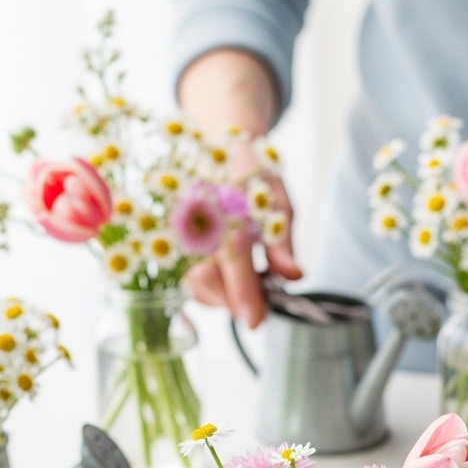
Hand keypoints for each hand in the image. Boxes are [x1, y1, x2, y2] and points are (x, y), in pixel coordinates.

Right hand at [177, 49, 302, 326]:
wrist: (215, 145)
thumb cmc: (252, 175)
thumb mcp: (277, 202)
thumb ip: (283, 242)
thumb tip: (293, 275)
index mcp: (227, 208)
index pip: (234, 260)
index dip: (245, 294)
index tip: (255, 322)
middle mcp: (197, 223)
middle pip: (207, 282)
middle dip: (236, 300)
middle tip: (262, 300)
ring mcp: (180, 234)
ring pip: (195, 286)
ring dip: (224, 296)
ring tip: (249, 281)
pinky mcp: (174, 245)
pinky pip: (188, 280)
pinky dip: (212, 288)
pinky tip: (230, 276)